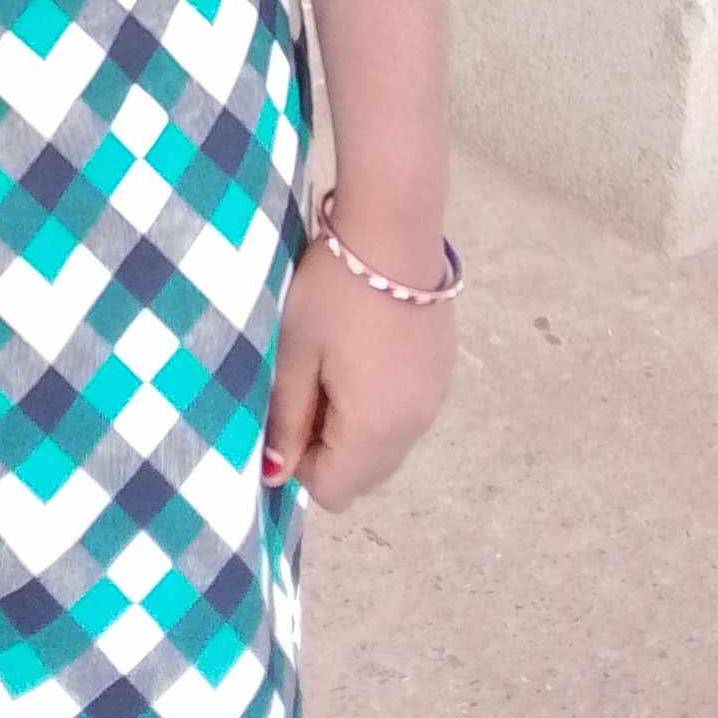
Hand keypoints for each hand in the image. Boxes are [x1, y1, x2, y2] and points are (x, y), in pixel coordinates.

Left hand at [262, 233, 456, 512]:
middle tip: (308, 386)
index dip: (301, 463)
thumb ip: (286, 418)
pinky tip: (365, 351)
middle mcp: (413, 426)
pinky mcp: (442, 371)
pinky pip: (406, 413)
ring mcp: (434, 399)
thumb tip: (275, 474)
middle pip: (365, 475)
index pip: (334, 490)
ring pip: (387, 445)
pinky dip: (381, 402)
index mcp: (374, 428)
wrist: (394, 226)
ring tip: (334, 364)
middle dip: (330, 448)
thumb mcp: (295, 351)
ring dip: (356, 426)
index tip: (289, 411)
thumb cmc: (333, 289)